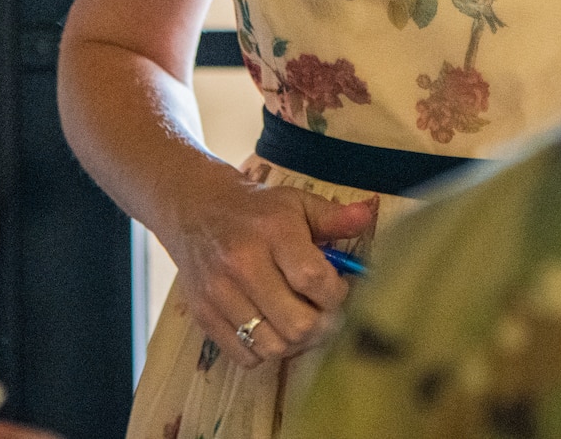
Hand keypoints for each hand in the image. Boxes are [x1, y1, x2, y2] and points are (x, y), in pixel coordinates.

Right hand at [158, 172, 377, 368]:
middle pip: (297, 324)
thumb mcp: (296, 203)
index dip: (336, 294)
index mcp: (272, 231)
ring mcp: (219, 292)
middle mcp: (242, 263)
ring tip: (298, 320)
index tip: (338, 288)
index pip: (313, 280)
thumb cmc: (255, 210)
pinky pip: (244, 356)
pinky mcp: (203, 314)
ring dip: (294, 342)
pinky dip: (264, 350)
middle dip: (321, 324)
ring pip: (273, 347)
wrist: (194, 209)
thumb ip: (334, 216)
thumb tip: (367, 217)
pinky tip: (270, 326)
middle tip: (322, 311)